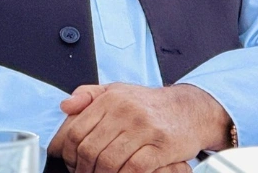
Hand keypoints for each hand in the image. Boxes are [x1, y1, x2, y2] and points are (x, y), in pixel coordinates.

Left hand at [47, 83, 231, 172]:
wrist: (191, 110)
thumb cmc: (151, 105)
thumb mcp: (119, 91)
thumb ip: (89, 95)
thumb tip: (66, 105)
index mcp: (112, 99)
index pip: (75, 132)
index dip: (68, 154)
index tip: (71, 162)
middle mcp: (127, 111)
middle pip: (89, 150)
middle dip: (83, 169)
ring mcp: (145, 128)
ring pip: (108, 163)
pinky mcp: (161, 146)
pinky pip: (132, 169)